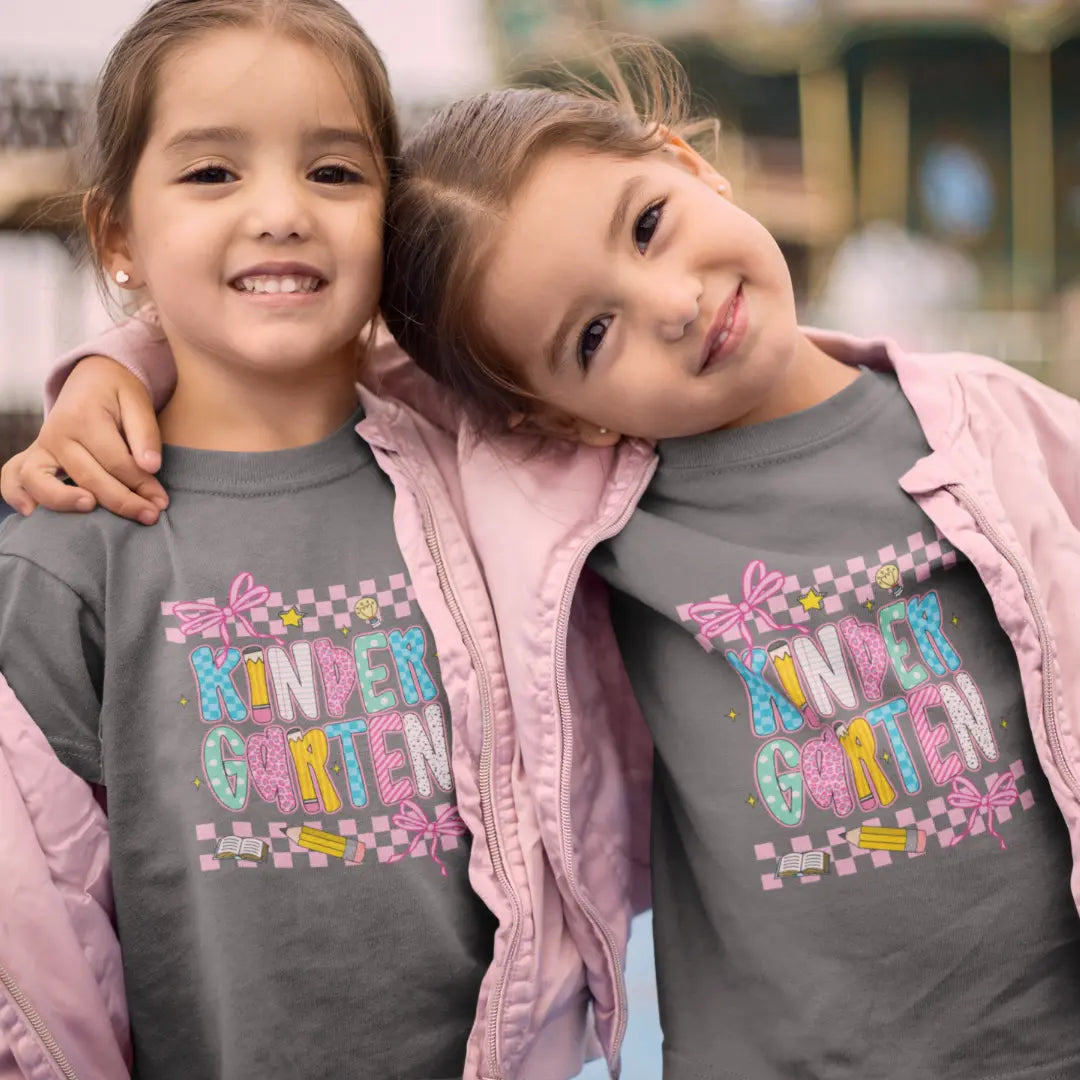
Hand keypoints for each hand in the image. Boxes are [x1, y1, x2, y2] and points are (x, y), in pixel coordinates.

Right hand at [0, 356, 167, 523]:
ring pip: (42, 481)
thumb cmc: (119, 392)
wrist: (92, 377)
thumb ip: (146, 434)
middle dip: (121, 501)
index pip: (116, 462)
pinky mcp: (33, 455)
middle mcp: (57, 433)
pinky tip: (32, 513)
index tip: (161, 501)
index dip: (142, 484)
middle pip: (87, 477)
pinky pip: (13, 476)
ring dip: (64, 501)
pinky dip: (16, 495)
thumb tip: (151, 467)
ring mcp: (41, 446)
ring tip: (91, 510)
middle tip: (150, 516)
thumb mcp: (138, 401)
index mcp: (84, 417)